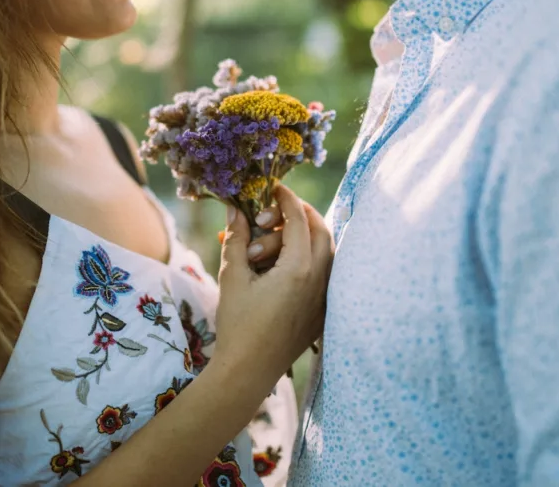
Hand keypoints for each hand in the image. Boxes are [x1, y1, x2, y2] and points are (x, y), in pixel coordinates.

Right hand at [212, 185, 332, 385]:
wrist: (248, 371)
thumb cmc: (237, 325)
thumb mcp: (232, 277)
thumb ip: (237, 239)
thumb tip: (235, 208)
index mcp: (298, 269)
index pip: (299, 219)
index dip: (285, 199)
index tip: (273, 187)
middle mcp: (319, 280)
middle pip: (321, 230)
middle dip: (299, 214)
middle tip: (272, 213)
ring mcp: (325, 297)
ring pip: (327, 251)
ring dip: (304, 237)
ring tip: (271, 243)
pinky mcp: (322, 311)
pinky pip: (326, 273)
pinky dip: (310, 259)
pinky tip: (284, 264)